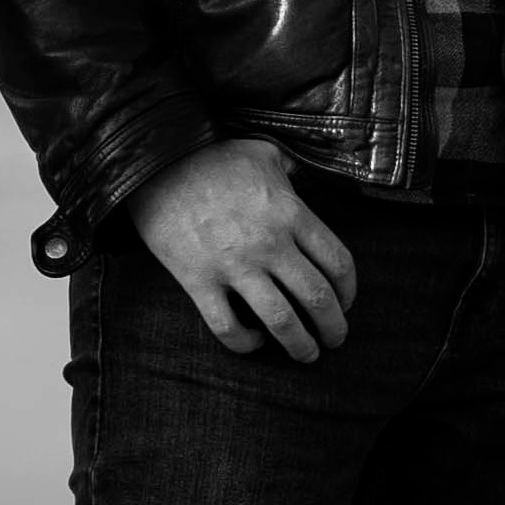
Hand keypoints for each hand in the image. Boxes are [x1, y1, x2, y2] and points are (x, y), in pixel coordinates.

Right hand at [126, 140, 355, 359]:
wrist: (155, 161)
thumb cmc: (212, 156)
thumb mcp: (263, 151)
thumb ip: (289, 168)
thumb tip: (300, 173)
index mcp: (291, 213)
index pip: (338, 263)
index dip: (349, 291)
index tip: (345, 303)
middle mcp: (270, 243)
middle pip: (318, 299)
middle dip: (334, 327)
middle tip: (335, 339)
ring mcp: (234, 265)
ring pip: (282, 321)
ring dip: (301, 346)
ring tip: (306, 353)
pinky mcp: (199, 279)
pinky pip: (228, 326)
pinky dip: (245, 343)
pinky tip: (252, 340)